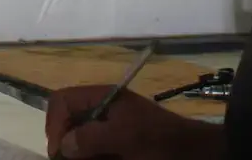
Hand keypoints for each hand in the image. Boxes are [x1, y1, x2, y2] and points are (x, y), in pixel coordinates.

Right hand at [46, 86, 218, 159]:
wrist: (197, 155)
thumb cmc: (161, 141)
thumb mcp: (125, 137)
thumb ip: (90, 137)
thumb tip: (63, 145)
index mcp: (103, 98)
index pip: (62, 101)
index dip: (55, 124)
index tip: (60, 152)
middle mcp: (102, 111)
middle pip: (67, 124)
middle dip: (67, 146)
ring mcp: (110, 130)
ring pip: (80, 143)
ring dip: (82, 156)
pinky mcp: (118, 148)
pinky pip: (96, 153)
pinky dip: (94, 159)